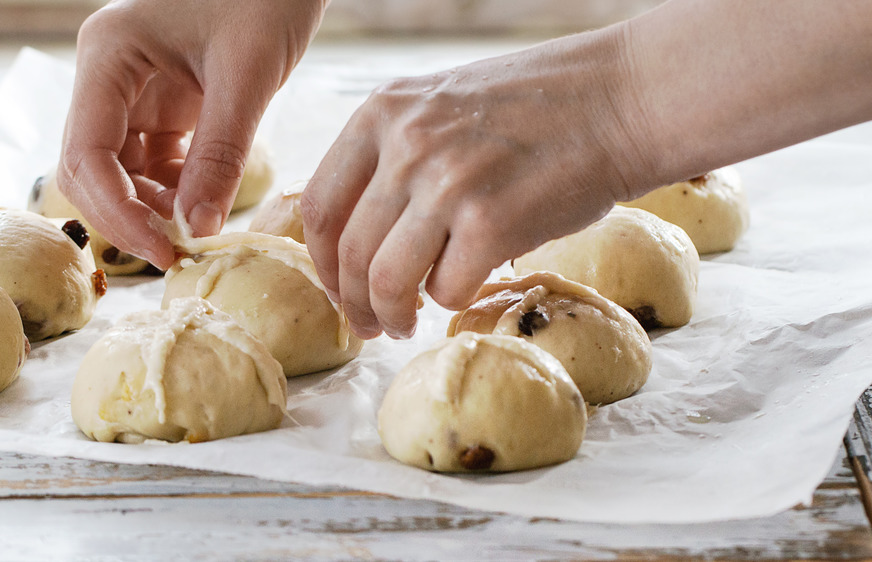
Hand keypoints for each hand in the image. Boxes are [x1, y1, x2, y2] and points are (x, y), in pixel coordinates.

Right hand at [58, 0, 325, 268]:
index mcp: (109, 55)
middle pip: (90, 168)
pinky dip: (175, 191)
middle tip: (176, 253)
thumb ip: (222, 152)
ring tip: (198, 229)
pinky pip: (155, 162)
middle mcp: (109, 76)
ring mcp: (134, 92)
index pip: (86, 153)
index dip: (117, 212)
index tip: (162, 250)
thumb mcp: (247, 73)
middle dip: (128, 215)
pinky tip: (205, 204)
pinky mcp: (165, 106)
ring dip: (153, 208)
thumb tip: (199, 229)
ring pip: (122, 172)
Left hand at [302, 28, 649, 339]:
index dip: (322, 263)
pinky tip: (462, 291)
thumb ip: (393, 157)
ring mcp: (446, 183)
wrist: (620, 99)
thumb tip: (358, 236)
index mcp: (381, 112)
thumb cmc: (536, 109)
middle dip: (353, 303)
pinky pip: (447, 289)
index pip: (318, 206)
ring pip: (386, 280)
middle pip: (347, 252)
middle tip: (370, 325)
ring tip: (404, 325)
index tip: (338, 288)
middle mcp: (406, 144)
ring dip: (391, 316)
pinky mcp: (492, 222)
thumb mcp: (440, 106)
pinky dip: (450, 300)